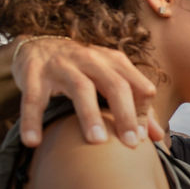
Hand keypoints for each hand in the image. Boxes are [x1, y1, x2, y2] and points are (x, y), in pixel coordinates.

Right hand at [14, 37, 161, 146]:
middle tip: (130, 143)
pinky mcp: (33, 73)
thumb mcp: (112, 79)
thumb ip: (135, 107)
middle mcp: (91, 60)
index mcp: (115, 62)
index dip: (143, 113)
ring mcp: (62, 65)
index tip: (140, 139)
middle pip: (115, 86)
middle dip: (125, 115)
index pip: (140, 87)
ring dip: (89, 115)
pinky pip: (33, 99)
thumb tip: (157, 137)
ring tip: (96, 141)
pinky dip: (32, 120)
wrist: (38, 45)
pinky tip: (33, 142)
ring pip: (80, 88)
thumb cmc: (84, 69)